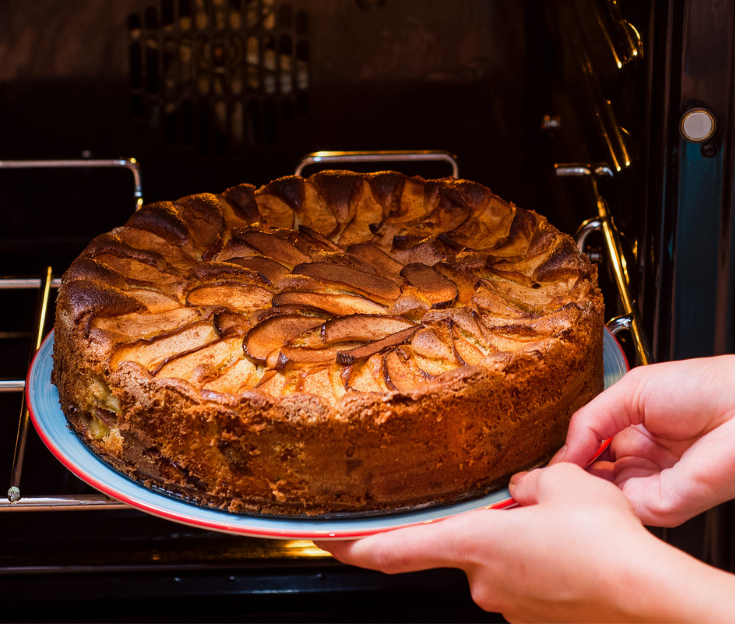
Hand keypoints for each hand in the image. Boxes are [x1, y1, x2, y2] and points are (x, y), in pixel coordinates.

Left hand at [316, 464, 723, 622]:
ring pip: (502, 562)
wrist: (648, 595)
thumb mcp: (558, 482)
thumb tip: (520, 490)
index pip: (395, 548)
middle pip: (464, 546)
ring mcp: (513, 607)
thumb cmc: (602, 542)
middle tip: (525, 506)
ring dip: (519, 543)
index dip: (355, 545)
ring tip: (562, 524)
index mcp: (475, 543)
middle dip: (483, 525)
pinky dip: (541, 562)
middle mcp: (485, 582)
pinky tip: (571, 546)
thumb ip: (526, 483)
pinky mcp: (540, 618)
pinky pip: (529, 580)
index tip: (325, 540)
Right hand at [555, 356, 734, 526]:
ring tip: (561, 477)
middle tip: (542, 474)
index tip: (541, 462)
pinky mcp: (666, 506)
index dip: (566, 455)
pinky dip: (603, 497)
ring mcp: (653, 486)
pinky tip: (588, 482)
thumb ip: (590, 420)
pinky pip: (626, 508)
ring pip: (604, 497)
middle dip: (569, 476)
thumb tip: (562, 452)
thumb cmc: (702, 387)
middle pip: (593, 478)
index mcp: (633, 432)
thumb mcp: (631, 390)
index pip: (589, 452)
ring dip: (582, 488)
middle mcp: (642, 462)